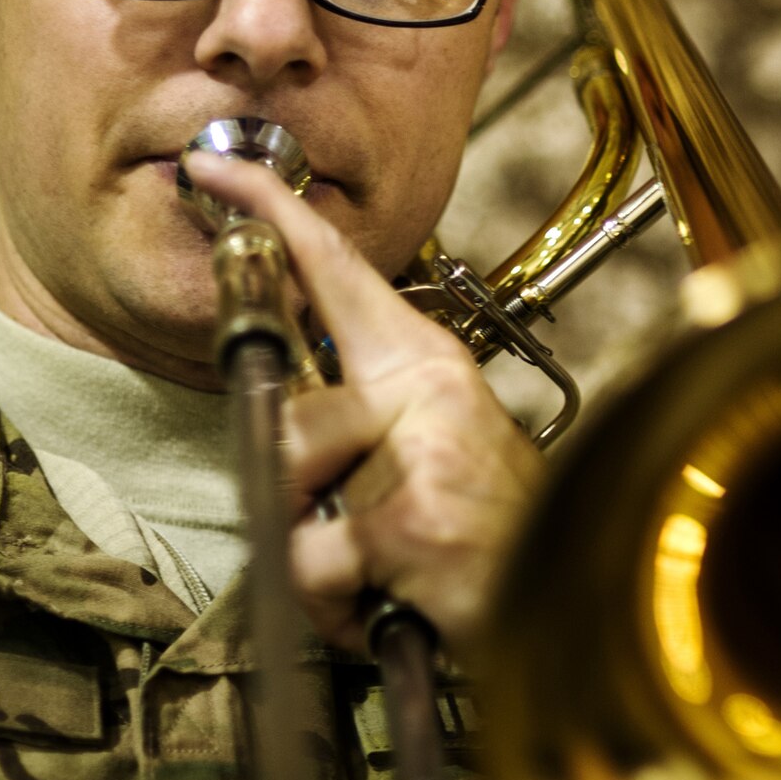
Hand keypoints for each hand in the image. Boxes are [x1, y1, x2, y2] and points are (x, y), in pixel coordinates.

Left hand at [183, 153, 542, 654]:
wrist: (568, 615)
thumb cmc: (490, 543)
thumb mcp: (424, 460)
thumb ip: (354, 425)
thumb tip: (279, 436)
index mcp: (427, 364)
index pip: (337, 267)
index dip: (269, 208)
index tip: (213, 164)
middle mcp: (432, 389)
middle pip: (290, 409)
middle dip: (292, 486)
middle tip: (332, 528)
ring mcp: (428, 452)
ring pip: (293, 475)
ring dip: (313, 548)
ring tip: (374, 573)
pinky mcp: (418, 521)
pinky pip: (312, 559)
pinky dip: (331, 604)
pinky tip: (385, 604)